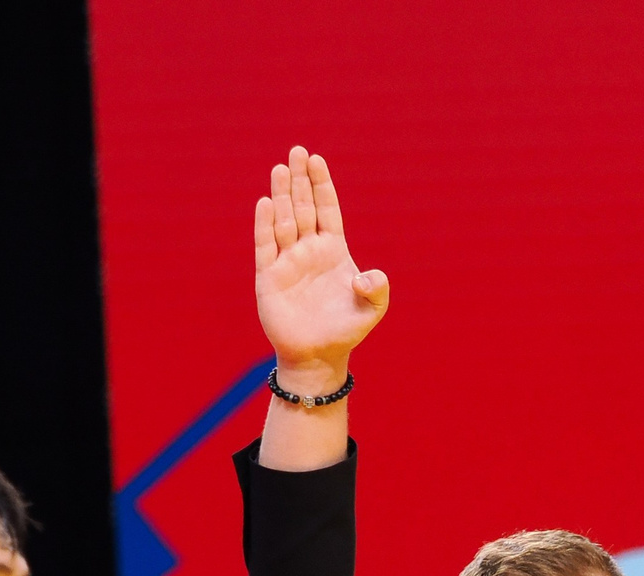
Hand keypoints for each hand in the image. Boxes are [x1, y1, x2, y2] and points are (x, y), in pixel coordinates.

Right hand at [253, 146, 388, 390]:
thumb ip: (377, 289)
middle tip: (297, 151)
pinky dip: (265, 224)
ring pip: (284, 220)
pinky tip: (266, 203)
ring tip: (281, 168)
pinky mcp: (269, 276)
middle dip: (300, 180)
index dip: (322, 185)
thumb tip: (367, 276)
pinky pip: (266, 245)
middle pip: (303, 207)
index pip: (327, 209)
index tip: (317, 160)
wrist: (318, 355)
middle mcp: (308, 250)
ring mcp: (287, 261)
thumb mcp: (372, 310)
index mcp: (333, 250)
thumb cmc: (346, 330)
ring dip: (282, 195)